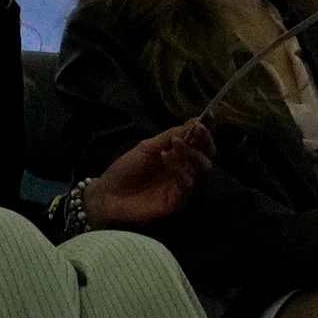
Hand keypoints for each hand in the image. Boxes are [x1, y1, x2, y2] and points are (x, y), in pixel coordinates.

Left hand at [86, 118, 214, 230]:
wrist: (108, 194)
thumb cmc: (127, 169)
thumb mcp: (148, 147)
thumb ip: (171, 135)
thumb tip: (195, 120)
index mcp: (180, 156)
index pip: (201, 143)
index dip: (208, 129)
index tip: (208, 115)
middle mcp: (186, 170)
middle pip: (208, 156)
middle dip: (205, 140)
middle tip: (197, 129)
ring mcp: (183, 187)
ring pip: (203, 170)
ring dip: (192, 153)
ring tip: (176, 144)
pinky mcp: (177, 203)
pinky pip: (187, 186)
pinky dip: (181, 170)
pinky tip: (168, 159)